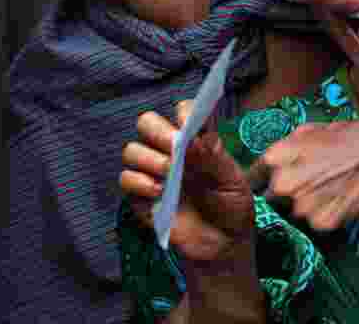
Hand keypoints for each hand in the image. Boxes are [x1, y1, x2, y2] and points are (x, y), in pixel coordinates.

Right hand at [120, 101, 255, 265]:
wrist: (223, 246)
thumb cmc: (232, 208)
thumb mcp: (233, 182)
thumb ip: (214, 159)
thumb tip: (193, 139)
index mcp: (196, 141)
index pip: (182, 112)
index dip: (184, 113)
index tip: (189, 126)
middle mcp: (172, 152)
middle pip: (147, 123)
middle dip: (158, 132)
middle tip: (173, 148)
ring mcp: (154, 174)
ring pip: (132, 150)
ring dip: (148, 158)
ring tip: (168, 173)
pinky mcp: (141, 198)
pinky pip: (126, 179)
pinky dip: (139, 181)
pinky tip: (158, 192)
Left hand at [247, 80, 358, 231]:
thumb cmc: (342, 135)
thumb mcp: (302, 133)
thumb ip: (279, 154)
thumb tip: (263, 170)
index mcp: (273, 159)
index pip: (251, 182)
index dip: (260, 185)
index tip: (268, 188)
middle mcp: (282, 185)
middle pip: (272, 202)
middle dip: (284, 197)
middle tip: (308, 186)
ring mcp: (302, 207)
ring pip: (294, 216)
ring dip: (306, 208)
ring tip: (328, 191)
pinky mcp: (322, 223)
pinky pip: (316, 225)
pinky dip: (325, 217)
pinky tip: (339, 200)